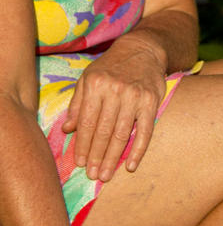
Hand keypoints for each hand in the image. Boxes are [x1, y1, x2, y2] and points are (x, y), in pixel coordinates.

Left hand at [62, 37, 165, 181]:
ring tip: (107, 175)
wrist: (142, 49)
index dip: (83, 145)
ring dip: (113, 157)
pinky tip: (131, 165)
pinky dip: (138, 150)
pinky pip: (145, 130)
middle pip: (104, 131)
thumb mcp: (88, 78)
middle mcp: (114, 90)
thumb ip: (77, 104)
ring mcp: (135, 96)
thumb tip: (67, 130)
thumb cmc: (111, 66)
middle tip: (93, 175)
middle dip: (97, 156)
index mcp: (95, 85)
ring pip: (122, 133)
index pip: (87, 122)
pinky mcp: (152, 101)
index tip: (80, 163)